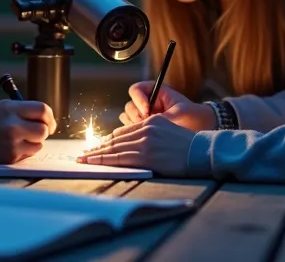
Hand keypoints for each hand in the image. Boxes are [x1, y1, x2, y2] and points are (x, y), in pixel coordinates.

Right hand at [0, 100, 55, 163]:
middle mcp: (12, 126)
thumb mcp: (5, 107)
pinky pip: (30, 153)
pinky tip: (15, 145)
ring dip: (35, 141)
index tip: (49, 121)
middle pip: (43, 129)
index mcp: (11, 109)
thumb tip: (49, 120)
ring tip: (22, 137)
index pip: (42, 110)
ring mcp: (12, 143)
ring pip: (39, 143)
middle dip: (45, 130)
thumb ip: (26, 110)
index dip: (50, 116)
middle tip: (39, 130)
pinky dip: (27, 149)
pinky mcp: (11, 157)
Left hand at [77, 115, 195, 175]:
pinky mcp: (146, 155)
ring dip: (97, 154)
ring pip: (115, 148)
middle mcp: (146, 129)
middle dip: (98, 147)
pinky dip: (105, 160)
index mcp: (151, 122)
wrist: (201, 151)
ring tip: (85, 159)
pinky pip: (120, 158)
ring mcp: (145, 142)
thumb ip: (150, 135)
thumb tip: (133, 145)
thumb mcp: (168, 132)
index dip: (108, 140)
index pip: (123, 132)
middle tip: (84, 153)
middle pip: (116, 139)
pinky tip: (95, 162)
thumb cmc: (188, 146)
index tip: (97, 145)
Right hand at [120, 81, 216, 131]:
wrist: (200, 129)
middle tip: (148, 124)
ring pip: (128, 119)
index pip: (135, 90)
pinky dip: (136, 134)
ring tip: (150, 132)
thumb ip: (163, 115)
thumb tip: (146, 122)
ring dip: (135, 126)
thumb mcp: (180, 112)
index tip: (148, 110)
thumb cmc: (193, 115)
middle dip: (136, 115)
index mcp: (154, 91)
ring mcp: (144, 117)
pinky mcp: (144, 130)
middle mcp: (146, 103)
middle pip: (129, 106)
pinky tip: (148, 139)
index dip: (138, 99)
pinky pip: (132, 131)